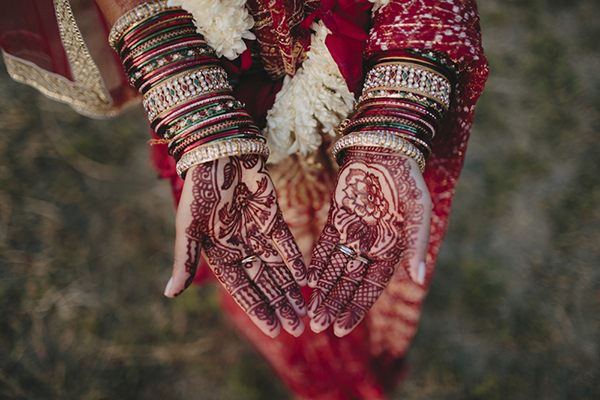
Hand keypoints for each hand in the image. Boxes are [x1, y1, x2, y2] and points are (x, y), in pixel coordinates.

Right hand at [164, 155, 307, 337]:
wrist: (218, 153)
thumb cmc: (198, 191)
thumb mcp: (188, 228)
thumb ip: (185, 260)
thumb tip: (169, 295)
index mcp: (219, 254)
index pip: (241, 289)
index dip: (257, 309)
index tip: (274, 329)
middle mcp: (240, 248)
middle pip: (263, 283)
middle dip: (280, 305)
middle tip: (298, 328)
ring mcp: (257, 233)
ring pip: (277, 268)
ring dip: (290, 289)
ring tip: (305, 310)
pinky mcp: (272, 217)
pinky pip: (285, 243)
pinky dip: (295, 260)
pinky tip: (305, 278)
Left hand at [306, 148, 430, 336]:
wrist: (384, 147)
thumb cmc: (407, 179)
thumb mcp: (418, 211)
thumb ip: (417, 244)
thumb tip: (419, 279)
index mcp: (392, 249)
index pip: (372, 287)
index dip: (356, 308)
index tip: (341, 328)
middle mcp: (372, 246)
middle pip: (350, 283)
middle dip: (335, 304)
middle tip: (318, 325)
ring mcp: (353, 233)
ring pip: (335, 268)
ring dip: (324, 289)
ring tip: (311, 312)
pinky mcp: (337, 219)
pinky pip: (325, 245)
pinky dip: (317, 262)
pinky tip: (308, 280)